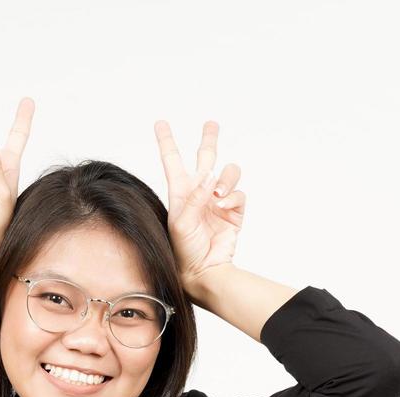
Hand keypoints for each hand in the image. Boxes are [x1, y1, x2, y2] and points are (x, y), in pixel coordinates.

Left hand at [154, 119, 244, 294]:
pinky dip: (233, 198)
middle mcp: (199, 192)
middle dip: (209, 139)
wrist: (202, 270)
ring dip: (226, 178)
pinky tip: (224, 208)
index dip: (166, 141)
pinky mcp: (234, 212)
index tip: (161, 123)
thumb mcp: (181, 222)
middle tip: (211, 124)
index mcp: (181, 192)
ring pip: (228, 172)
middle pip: (206, 157)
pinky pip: (238, 193)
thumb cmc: (183, 250)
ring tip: (219, 194)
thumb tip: (211, 176)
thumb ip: (195, 197)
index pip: (173, 160)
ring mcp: (218, 201)